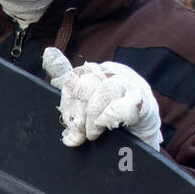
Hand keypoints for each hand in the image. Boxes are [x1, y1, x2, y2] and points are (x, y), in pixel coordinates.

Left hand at [42, 47, 162, 147]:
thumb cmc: (111, 118)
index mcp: (100, 70)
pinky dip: (111, 117)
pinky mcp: (146, 104)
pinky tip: (108, 126)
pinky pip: (125, 105)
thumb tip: (48, 52)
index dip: (67, 103)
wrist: (140, 140)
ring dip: (94, 119)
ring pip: (105, 91)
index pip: (75, 77)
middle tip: (79, 134)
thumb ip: (68, 78)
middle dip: (79, 114)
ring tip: (93, 134)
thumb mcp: (86, 98)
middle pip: (88, 83)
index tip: (68, 123)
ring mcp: (133, 86)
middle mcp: (116, 73)